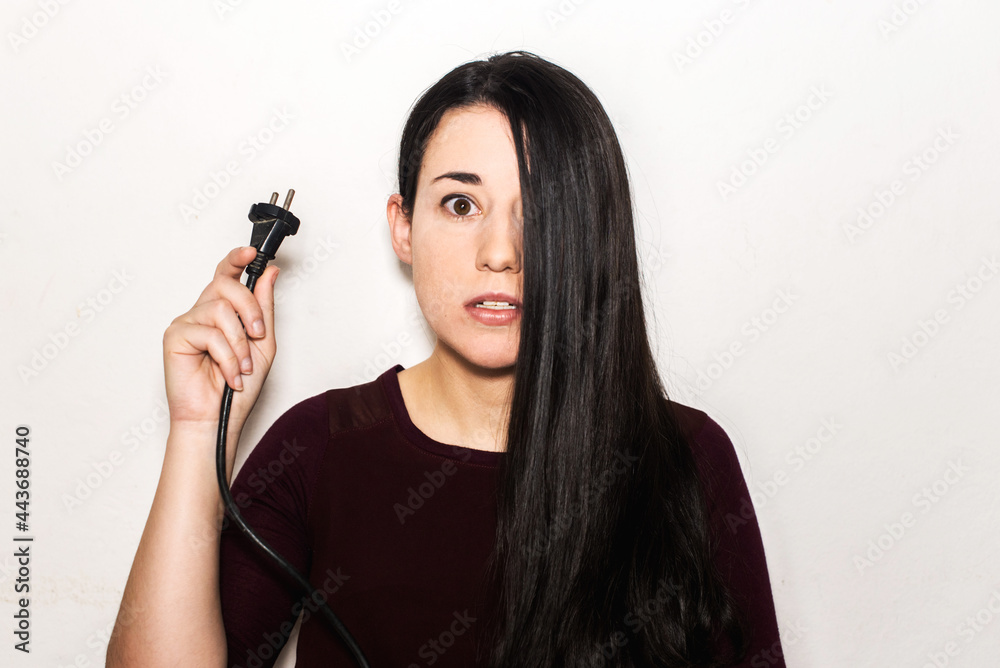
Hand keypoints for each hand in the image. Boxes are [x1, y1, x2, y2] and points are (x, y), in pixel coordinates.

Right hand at [162, 246, 279, 436]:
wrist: (218, 420)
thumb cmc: (238, 388)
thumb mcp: (263, 344)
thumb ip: (265, 308)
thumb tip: (270, 273)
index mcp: (223, 311)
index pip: (227, 274)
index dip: (237, 259)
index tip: (252, 252)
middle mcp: (203, 312)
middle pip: (226, 285)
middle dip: (250, 309)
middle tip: (258, 335)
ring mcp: (187, 322)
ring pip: (220, 309)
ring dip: (240, 342)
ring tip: (242, 367)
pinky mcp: (175, 336)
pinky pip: (209, 333)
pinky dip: (227, 357)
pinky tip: (230, 375)